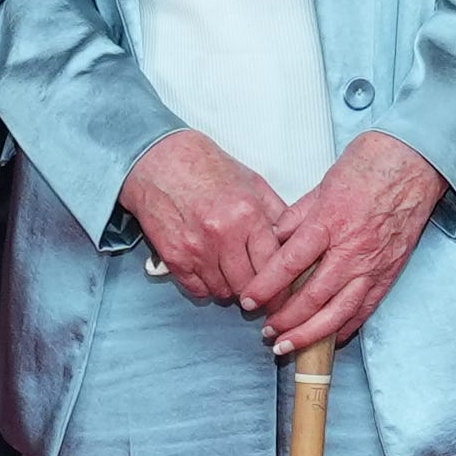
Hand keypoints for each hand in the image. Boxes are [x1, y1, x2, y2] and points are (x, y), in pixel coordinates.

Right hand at [119, 131, 282, 308]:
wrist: (159, 160)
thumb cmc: (207, 168)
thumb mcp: (253, 183)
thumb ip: (278, 214)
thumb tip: (297, 243)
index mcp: (247, 214)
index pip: (273, 265)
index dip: (281, 286)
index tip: (283, 295)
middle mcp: (223, 235)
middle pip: (249, 286)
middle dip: (257, 292)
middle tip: (260, 291)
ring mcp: (196, 248)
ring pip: (224, 291)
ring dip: (232, 288)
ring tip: (234, 275)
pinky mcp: (174, 258)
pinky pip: (198, 290)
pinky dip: (207, 286)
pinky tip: (211, 272)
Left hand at [243, 132, 451, 353]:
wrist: (412, 163)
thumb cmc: (369, 167)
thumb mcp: (320, 187)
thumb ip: (296, 219)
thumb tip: (274, 241)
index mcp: (329, 223)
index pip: (288, 264)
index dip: (265, 286)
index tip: (249, 299)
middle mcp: (351, 249)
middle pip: (312, 297)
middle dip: (285, 320)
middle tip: (266, 331)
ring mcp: (373, 265)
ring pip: (338, 312)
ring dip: (311, 334)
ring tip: (289, 344)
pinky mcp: (390, 272)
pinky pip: (365, 308)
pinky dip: (346, 327)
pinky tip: (329, 339)